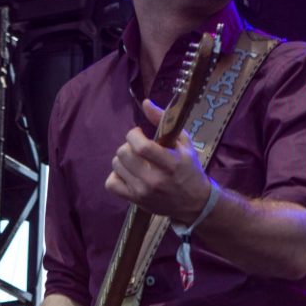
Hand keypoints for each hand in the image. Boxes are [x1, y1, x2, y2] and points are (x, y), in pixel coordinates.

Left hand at [105, 99, 209, 222]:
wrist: (194, 202)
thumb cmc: (190, 169)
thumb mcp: (185, 142)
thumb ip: (164, 121)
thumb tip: (145, 102)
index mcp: (170, 163)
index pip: (141, 146)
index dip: (134, 135)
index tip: (140, 134)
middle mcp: (154, 179)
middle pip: (123, 154)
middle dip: (128, 145)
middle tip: (139, 148)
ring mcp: (142, 192)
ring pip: (116, 165)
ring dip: (123, 159)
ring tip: (135, 160)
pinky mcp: (134, 200)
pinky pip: (111, 184)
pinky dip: (116, 175)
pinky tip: (128, 173)